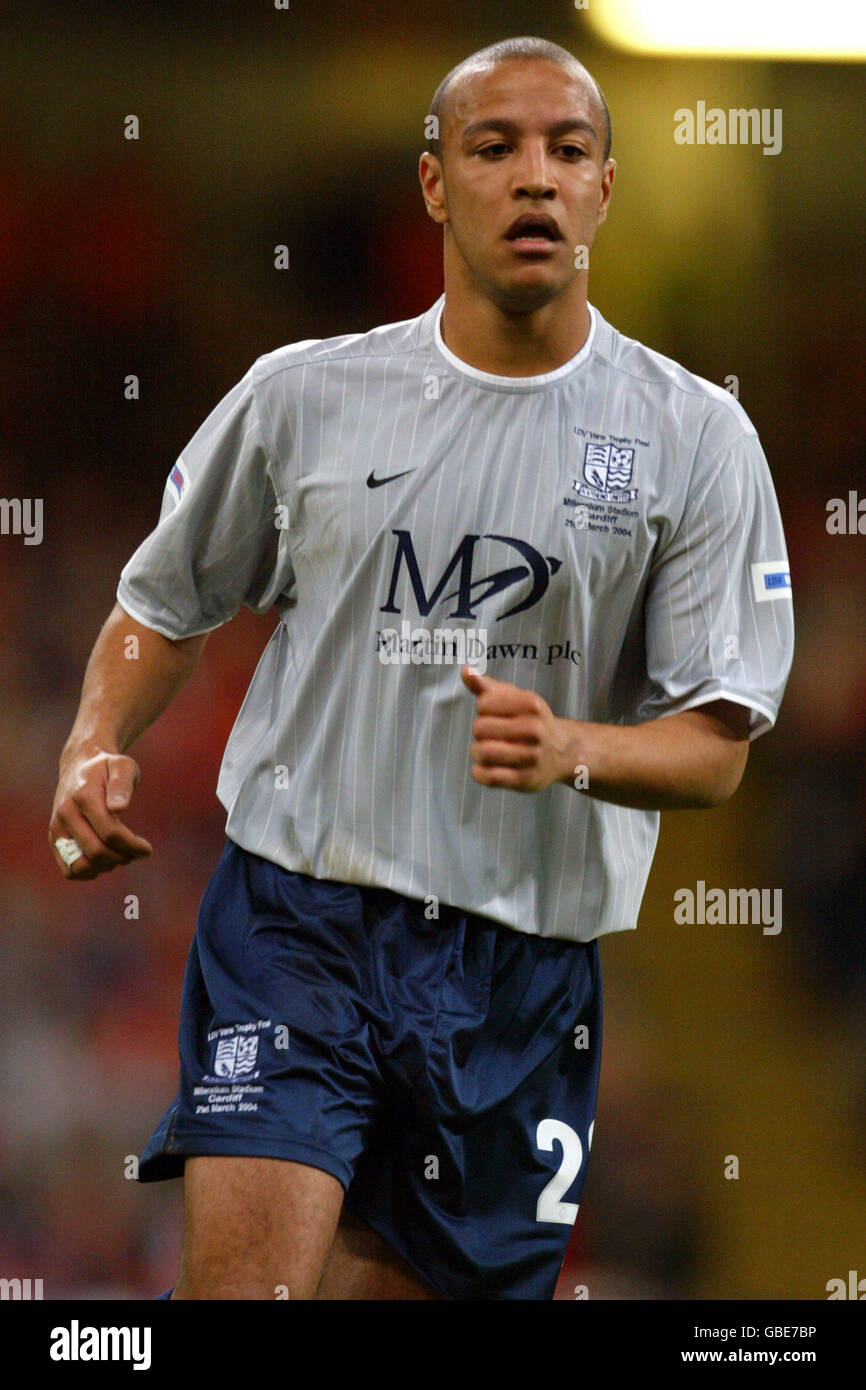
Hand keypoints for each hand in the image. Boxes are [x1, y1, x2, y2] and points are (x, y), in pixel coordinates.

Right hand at [49, 747, 152, 878]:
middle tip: (137, 852)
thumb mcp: (123, 766)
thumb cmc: (107, 767)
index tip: (147, 848)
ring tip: (121, 855)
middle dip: (123, 857)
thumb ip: (122, 784)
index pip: (110, 833)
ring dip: (106, 867)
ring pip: (80, 866)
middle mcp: (66, 814)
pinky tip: (105, 861)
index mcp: (84, 796)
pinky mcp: (54, 839)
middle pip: (97, 852)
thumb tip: (120, 807)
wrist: (79, 764)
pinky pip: (69, 870)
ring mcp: (57, 828)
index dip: (133, 846)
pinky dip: (89, 872)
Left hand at [461, 666, 570, 792]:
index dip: (484, 709)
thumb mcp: (514, 698)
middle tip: (492, 734)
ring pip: (482, 753)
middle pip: (480, 728)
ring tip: (487, 750)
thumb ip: (487, 686)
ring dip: (478, 752)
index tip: (496, 713)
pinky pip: (488, 777)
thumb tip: (465, 671)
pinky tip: (485, 767)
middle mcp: (535, 730)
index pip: (484, 704)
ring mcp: (532, 757)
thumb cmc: (531, 720)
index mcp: (532, 705)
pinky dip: (479, 772)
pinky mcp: (526, 780)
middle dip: (480, 731)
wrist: (563, 751)